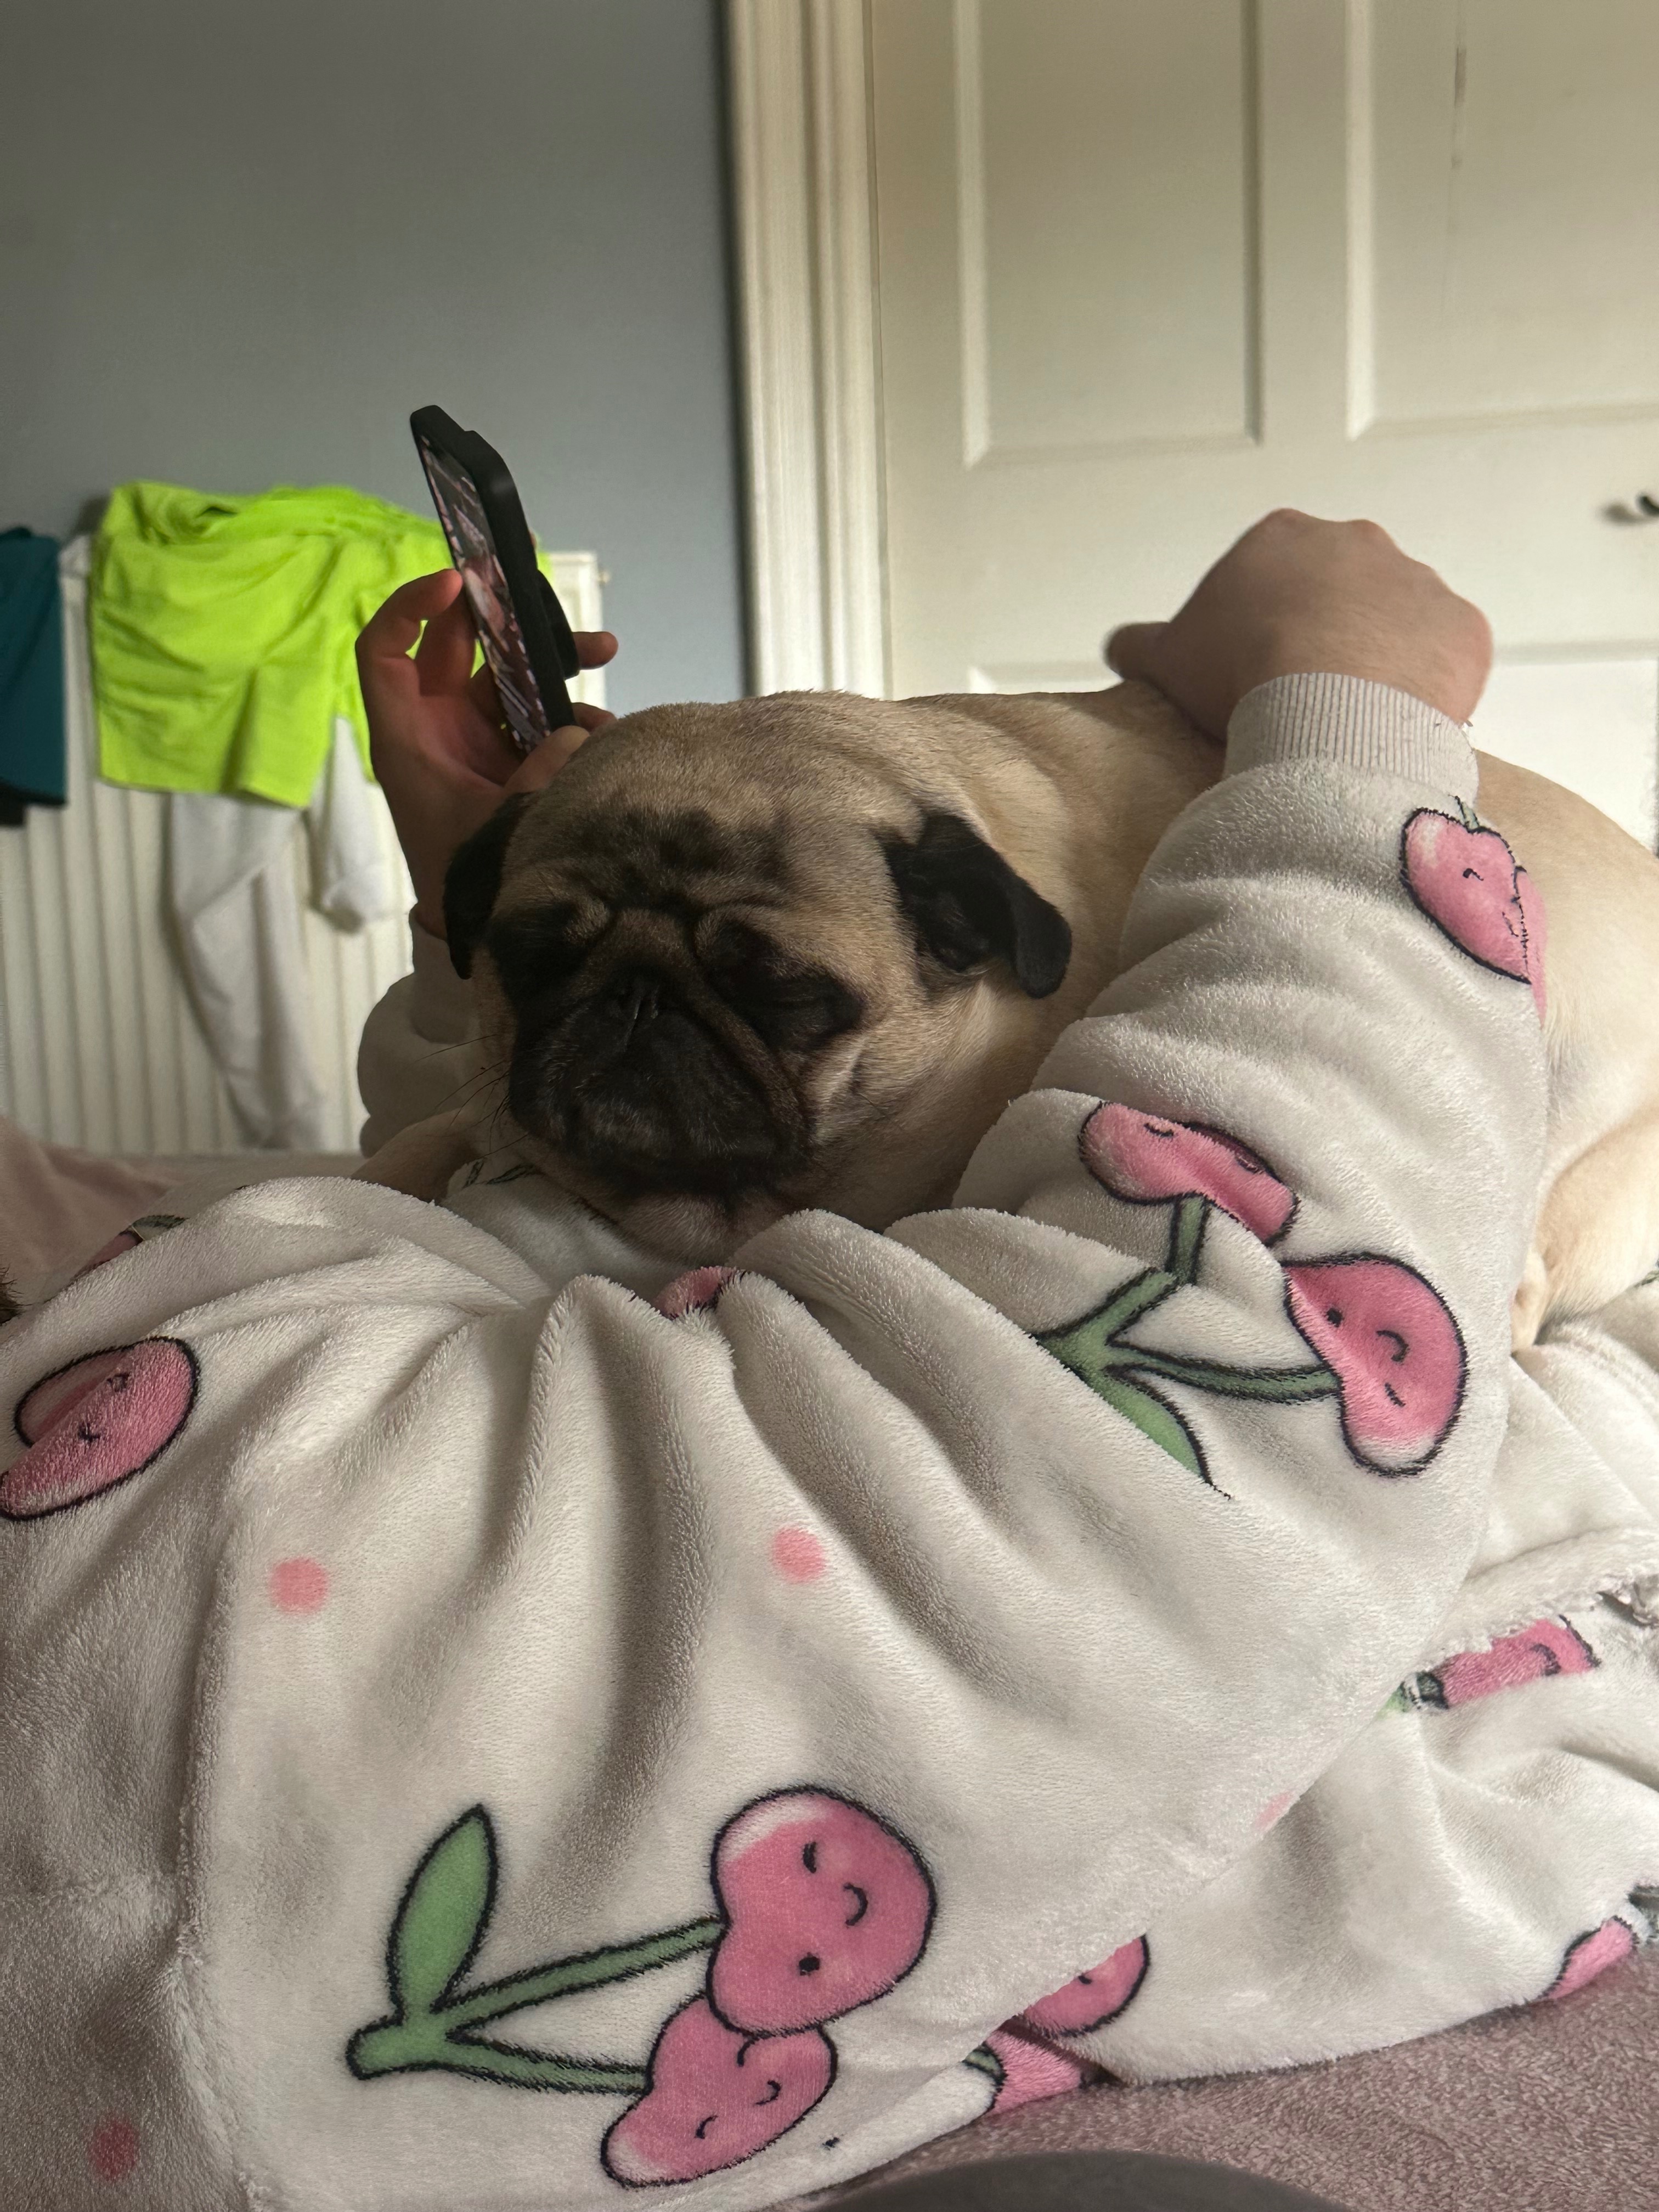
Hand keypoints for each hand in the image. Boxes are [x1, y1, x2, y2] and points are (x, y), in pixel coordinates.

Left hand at [356, 568, 618, 935]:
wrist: (474, 925)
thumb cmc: (463, 878)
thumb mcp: (497, 822)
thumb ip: (538, 772)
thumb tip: (582, 729)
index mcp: (407, 735)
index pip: (386, 650)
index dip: (412, 607)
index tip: (459, 584)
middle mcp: (436, 725)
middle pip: (458, 646)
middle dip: (503, 617)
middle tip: (542, 597)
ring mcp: (473, 737)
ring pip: (509, 675)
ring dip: (553, 662)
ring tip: (602, 650)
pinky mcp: (508, 754)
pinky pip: (539, 714)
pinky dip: (572, 713)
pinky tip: (605, 727)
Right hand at [1105, 510, 1491, 737]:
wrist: (1331, 703)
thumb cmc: (1240, 672)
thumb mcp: (1167, 658)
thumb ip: (1141, 645)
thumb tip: (1120, 646)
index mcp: (1282, 537)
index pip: (1269, 576)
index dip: (1258, 625)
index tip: (1251, 670)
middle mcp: (1357, 542)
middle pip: (1338, 590)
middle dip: (1324, 634)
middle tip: (1302, 695)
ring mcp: (1417, 581)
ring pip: (1396, 623)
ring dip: (1379, 660)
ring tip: (1350, 718)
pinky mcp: (1463, 627)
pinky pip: (1444, 658)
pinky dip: (1426, 687)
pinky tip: (1394, 725)